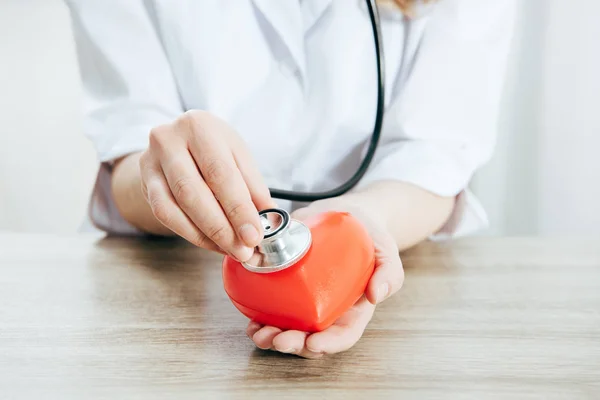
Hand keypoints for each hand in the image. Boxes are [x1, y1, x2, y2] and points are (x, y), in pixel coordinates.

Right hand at [139, 110, 275, 260]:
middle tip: (244, 248)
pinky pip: (165, 215)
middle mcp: (169, 140)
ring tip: (231, 249)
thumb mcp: (238, 156)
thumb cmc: (213, 148)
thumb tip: (269, 220)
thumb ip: (254, 188)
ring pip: (176, 208)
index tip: (255, 234)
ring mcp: (151, 162)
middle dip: (222, 227)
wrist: (177, 142)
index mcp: (199, 126)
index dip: (238, 208)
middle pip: (194, 192)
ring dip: (207, 235)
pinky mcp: (146, 183)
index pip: (220, 173)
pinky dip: (192, 234)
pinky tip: (212, 242)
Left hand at [246, 198, 404, 357]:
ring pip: (289, 328)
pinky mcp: (290, 287)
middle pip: (310, 338)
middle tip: (275, 339)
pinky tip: (250, 319)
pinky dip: (260, 316)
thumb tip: (376, 295)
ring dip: (271, 336)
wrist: (351, 215)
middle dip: (292, 344)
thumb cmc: (371, 237)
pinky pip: (274, 308)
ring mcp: (308, 301)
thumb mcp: (387, 252)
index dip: (328, 345)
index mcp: (353, 309)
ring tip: (257, 333)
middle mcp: (329, 310)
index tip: (312, 343)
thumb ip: (389, 272)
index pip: (342, 335)